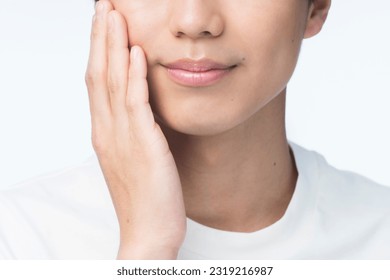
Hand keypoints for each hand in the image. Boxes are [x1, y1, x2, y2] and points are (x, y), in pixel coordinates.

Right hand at [85, 0, 185, 258]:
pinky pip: (136, 106)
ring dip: (113, 46)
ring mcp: (122, 138)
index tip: (103, 24)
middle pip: (99, 74)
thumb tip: (138, 110)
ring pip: (112, 83)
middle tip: (103, 6)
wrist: (150, 232)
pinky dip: (134, 77)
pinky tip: (136, 53)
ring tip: (115, 14)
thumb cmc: (145, 197)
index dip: (98, 50)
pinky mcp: (143, 147)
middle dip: (100, 38)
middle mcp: (107, 131)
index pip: (97, 82)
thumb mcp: (134, 158)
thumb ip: (132, 131)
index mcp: (105, 133)